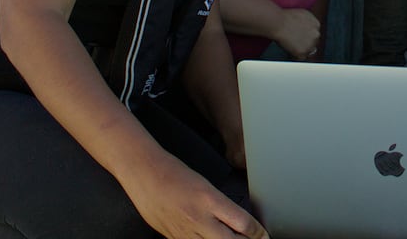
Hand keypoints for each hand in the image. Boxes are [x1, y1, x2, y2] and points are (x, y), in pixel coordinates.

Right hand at [123, 151, 266, 237]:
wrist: (144, 173)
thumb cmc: (173, 174)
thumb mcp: (205, 184)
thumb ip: (223, 206)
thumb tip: (241, 224)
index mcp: (210, 200)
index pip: (243, 223)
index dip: (258, 233)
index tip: (263, 235)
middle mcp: (199, 219)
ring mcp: (185, 232)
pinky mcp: (173, 238)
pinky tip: (212, 238)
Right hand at [274, 8, 321, 60]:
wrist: (278, 22)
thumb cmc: (285, 17)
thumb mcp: (302, 14)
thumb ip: (308, 21)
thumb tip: (306, 26)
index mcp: (316, 24)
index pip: (314, 33)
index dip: (306, 35)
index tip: (299, 36)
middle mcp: (316, 34)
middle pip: (313, 43)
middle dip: (305, 43)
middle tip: (294, 42)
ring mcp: (310, 44)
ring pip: (308, 51)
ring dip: (301, 50)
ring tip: (290, 45)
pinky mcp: (303, 52)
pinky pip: (300, 58)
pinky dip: (295, 55)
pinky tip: (289, 49)